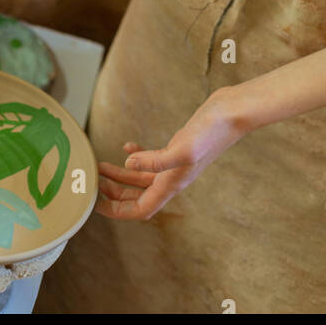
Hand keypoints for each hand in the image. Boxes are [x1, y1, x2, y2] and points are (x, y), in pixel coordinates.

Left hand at [96, 90, 247, 220]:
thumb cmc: (211, 133)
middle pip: (138, 196)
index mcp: (172, 184)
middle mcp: (173, 178)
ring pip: (142, 177)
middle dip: (114, 193)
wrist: (231, 113)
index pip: (141, 209)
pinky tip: (127, 146)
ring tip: (101, 166)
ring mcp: (175, 163)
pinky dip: (138, 155)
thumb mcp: (183, 148)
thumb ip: (156, 160)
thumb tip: (129, 163)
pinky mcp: (178, 148)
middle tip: (94, 183)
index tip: (96, 205)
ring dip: (121, 174)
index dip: (117, 211)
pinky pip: (153, 159)